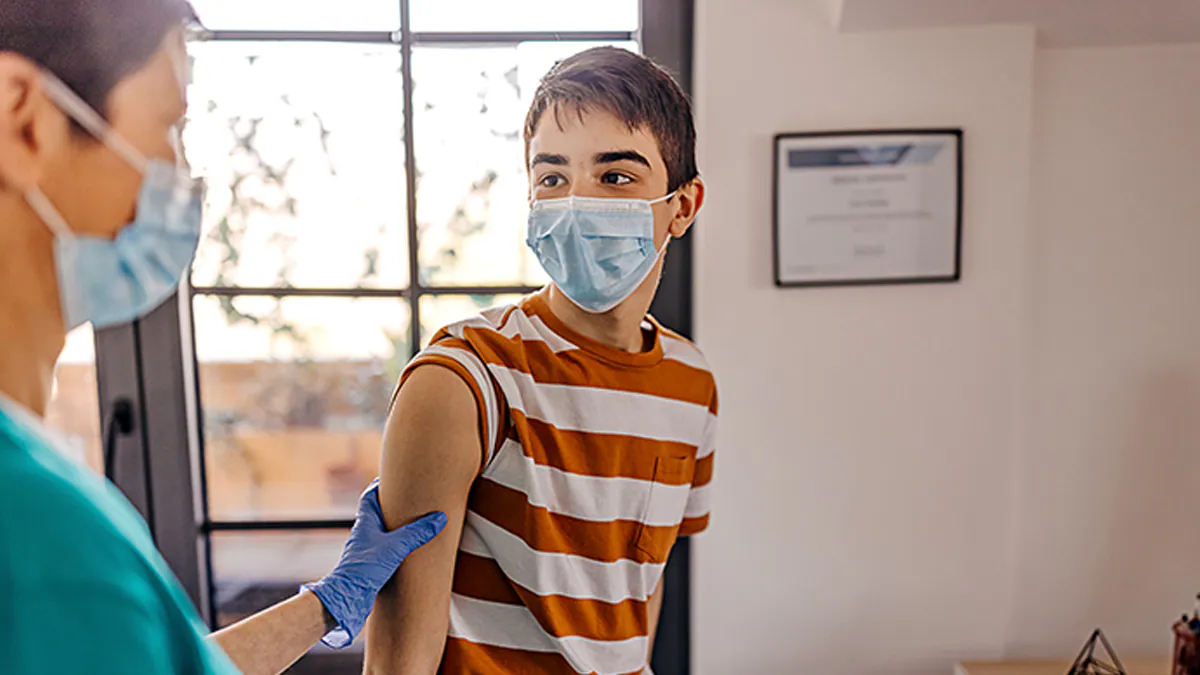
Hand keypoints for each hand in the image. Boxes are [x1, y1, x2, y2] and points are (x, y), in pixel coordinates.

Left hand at [301, 479, 446, 647]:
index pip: (369, 497)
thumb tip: (440, 518)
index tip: (393, 478)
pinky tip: (407, 552)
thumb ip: (418, 532)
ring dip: (394, 528)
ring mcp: (366, 551)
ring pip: (381, 533)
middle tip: (409, 500)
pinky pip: (384, 551)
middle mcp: (364, 534)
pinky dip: (395, 547)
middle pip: (376, 513)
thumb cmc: (364, 569)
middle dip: (391, 506)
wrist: (347, 598)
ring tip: (413, 524)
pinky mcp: (370, 567)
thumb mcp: (396, 547)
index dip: (380, 486)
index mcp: (365, 523)